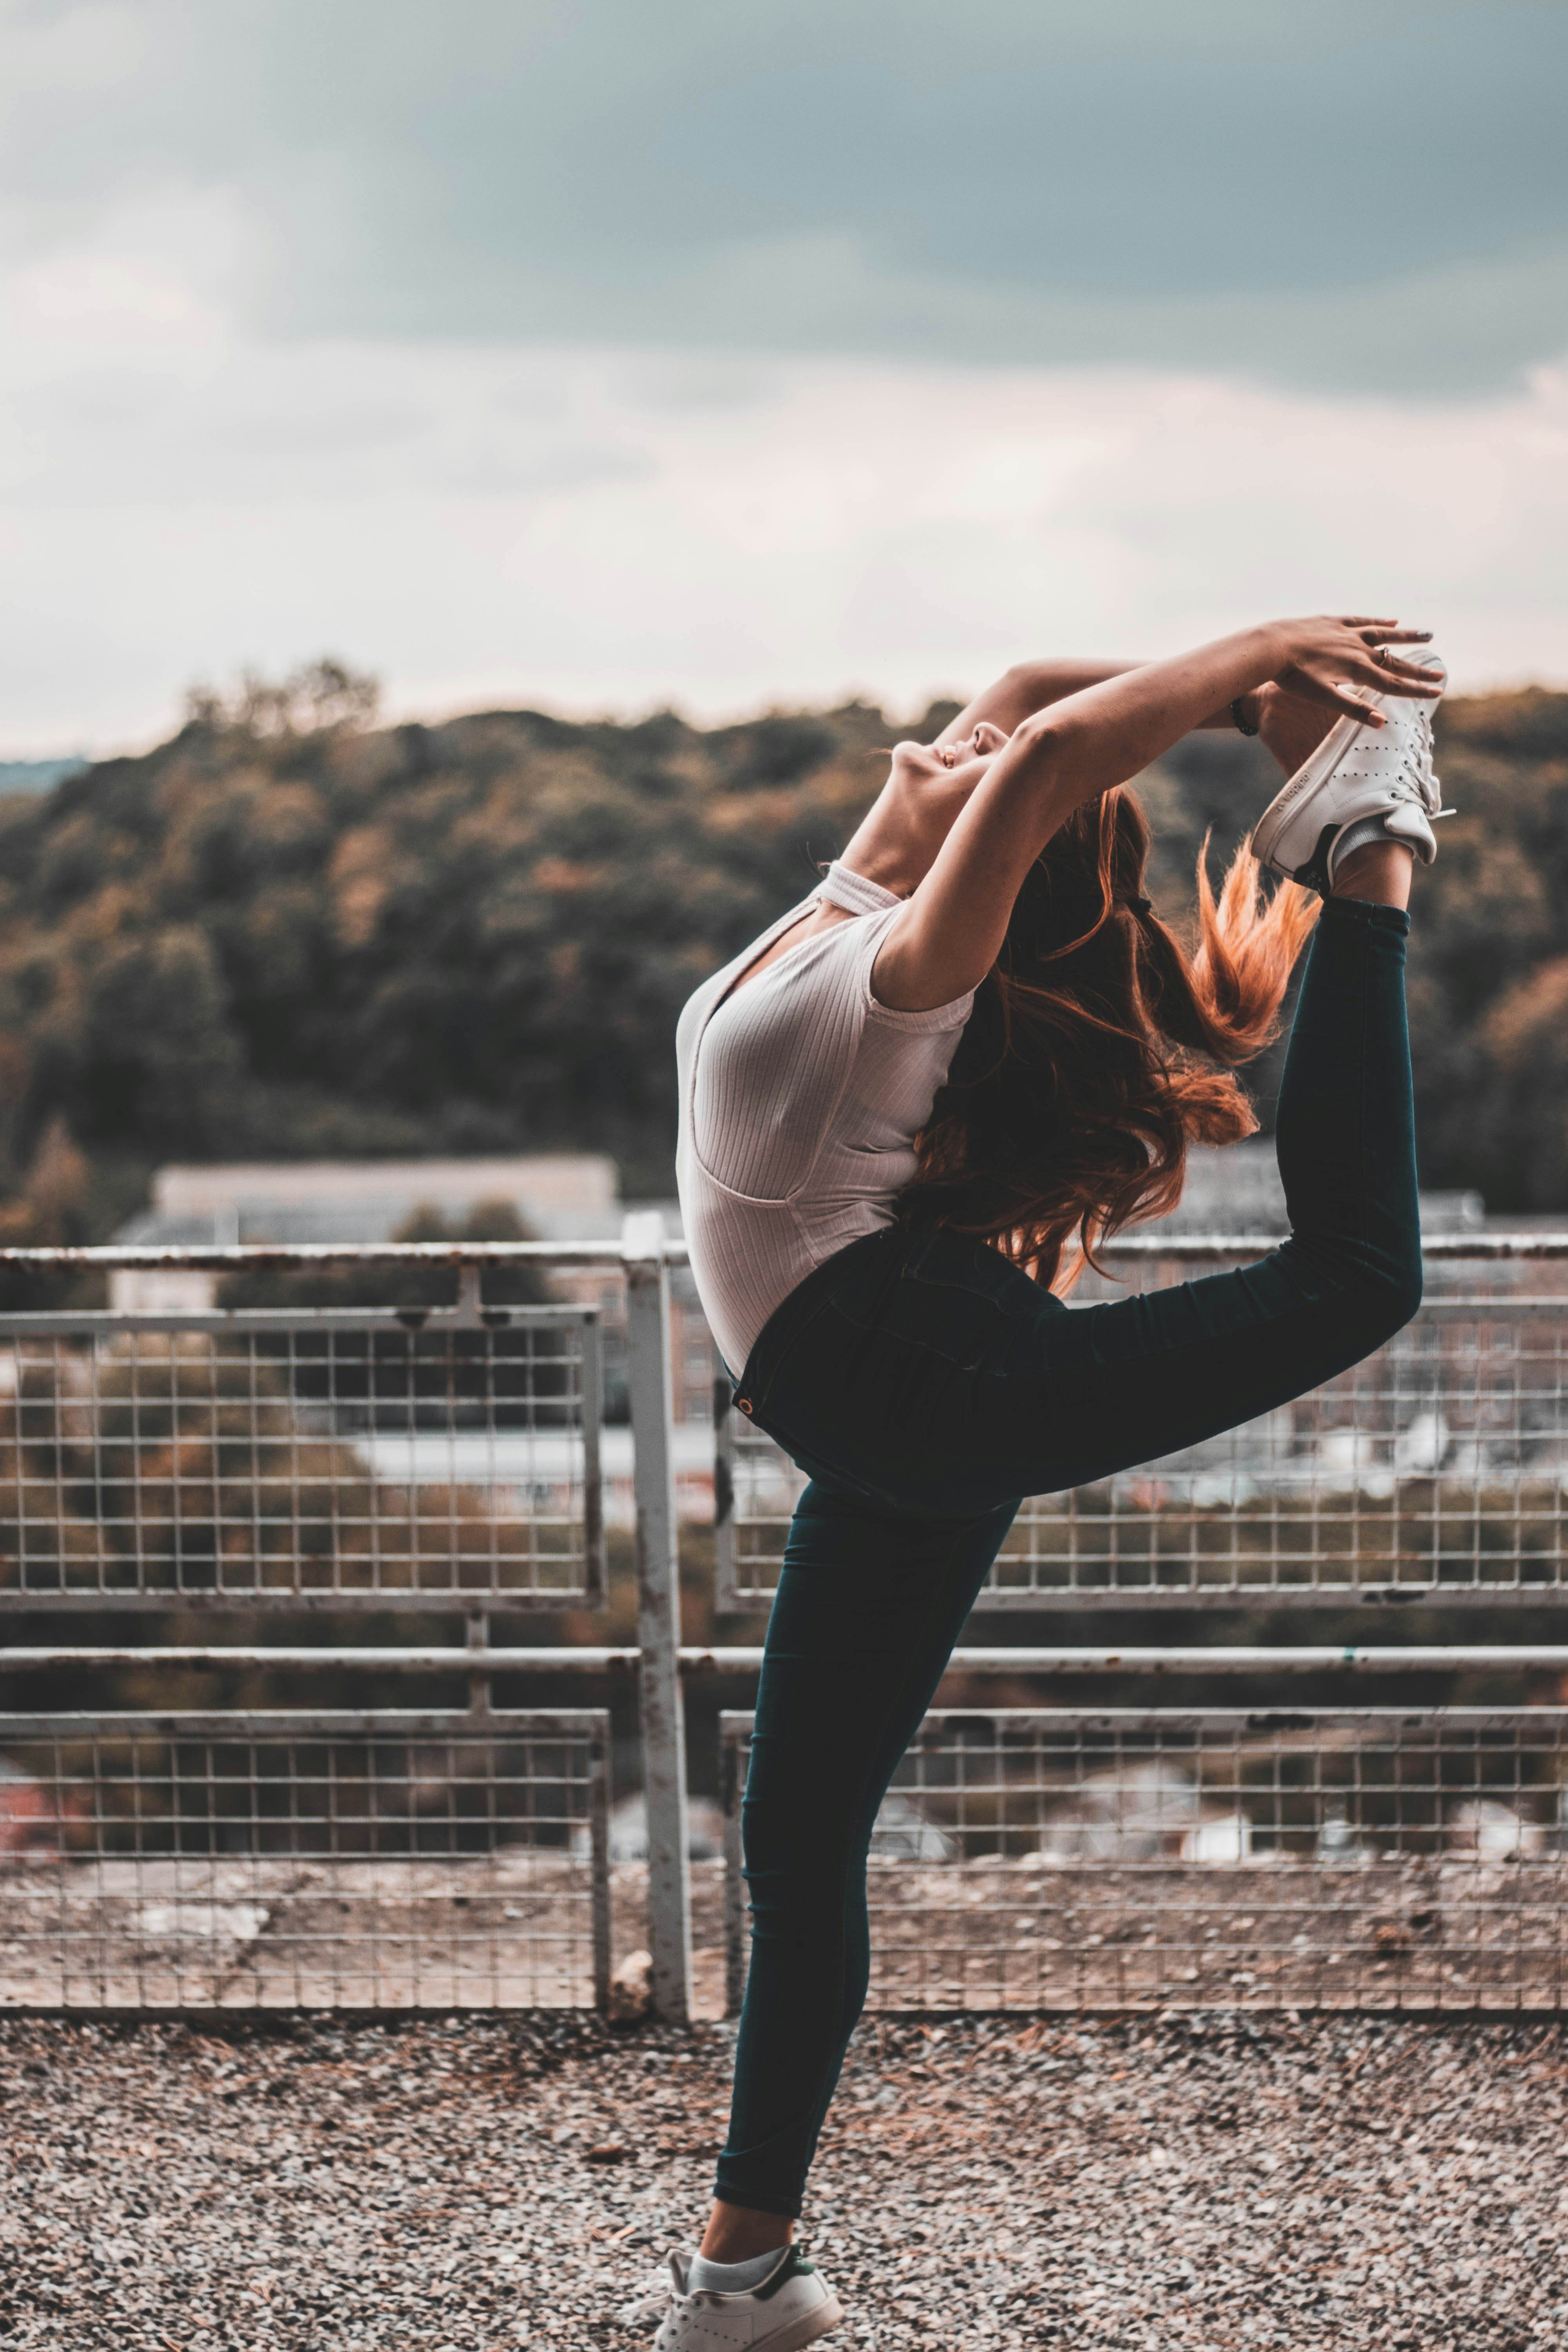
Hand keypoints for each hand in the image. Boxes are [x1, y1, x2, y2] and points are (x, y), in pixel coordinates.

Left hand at [1266, 616, 1442, 727]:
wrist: (1271, 647)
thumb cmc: (1293, 677)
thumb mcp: (1323, 697)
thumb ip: (1353, 709)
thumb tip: (1383, 723)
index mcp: (1356, 670)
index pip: (1393, 683)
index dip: (1416, 688)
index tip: (1438, 691)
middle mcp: (1357, 649)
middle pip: (1394, 660)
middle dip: (1418, 668)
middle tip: (1441, 671)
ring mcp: (1346, 632)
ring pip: (1384, 634)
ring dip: (1407, 635)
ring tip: (1429, 634)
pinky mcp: (1333, 622)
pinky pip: (1362, 620)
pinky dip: (1379, 621)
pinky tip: (1391, 620)